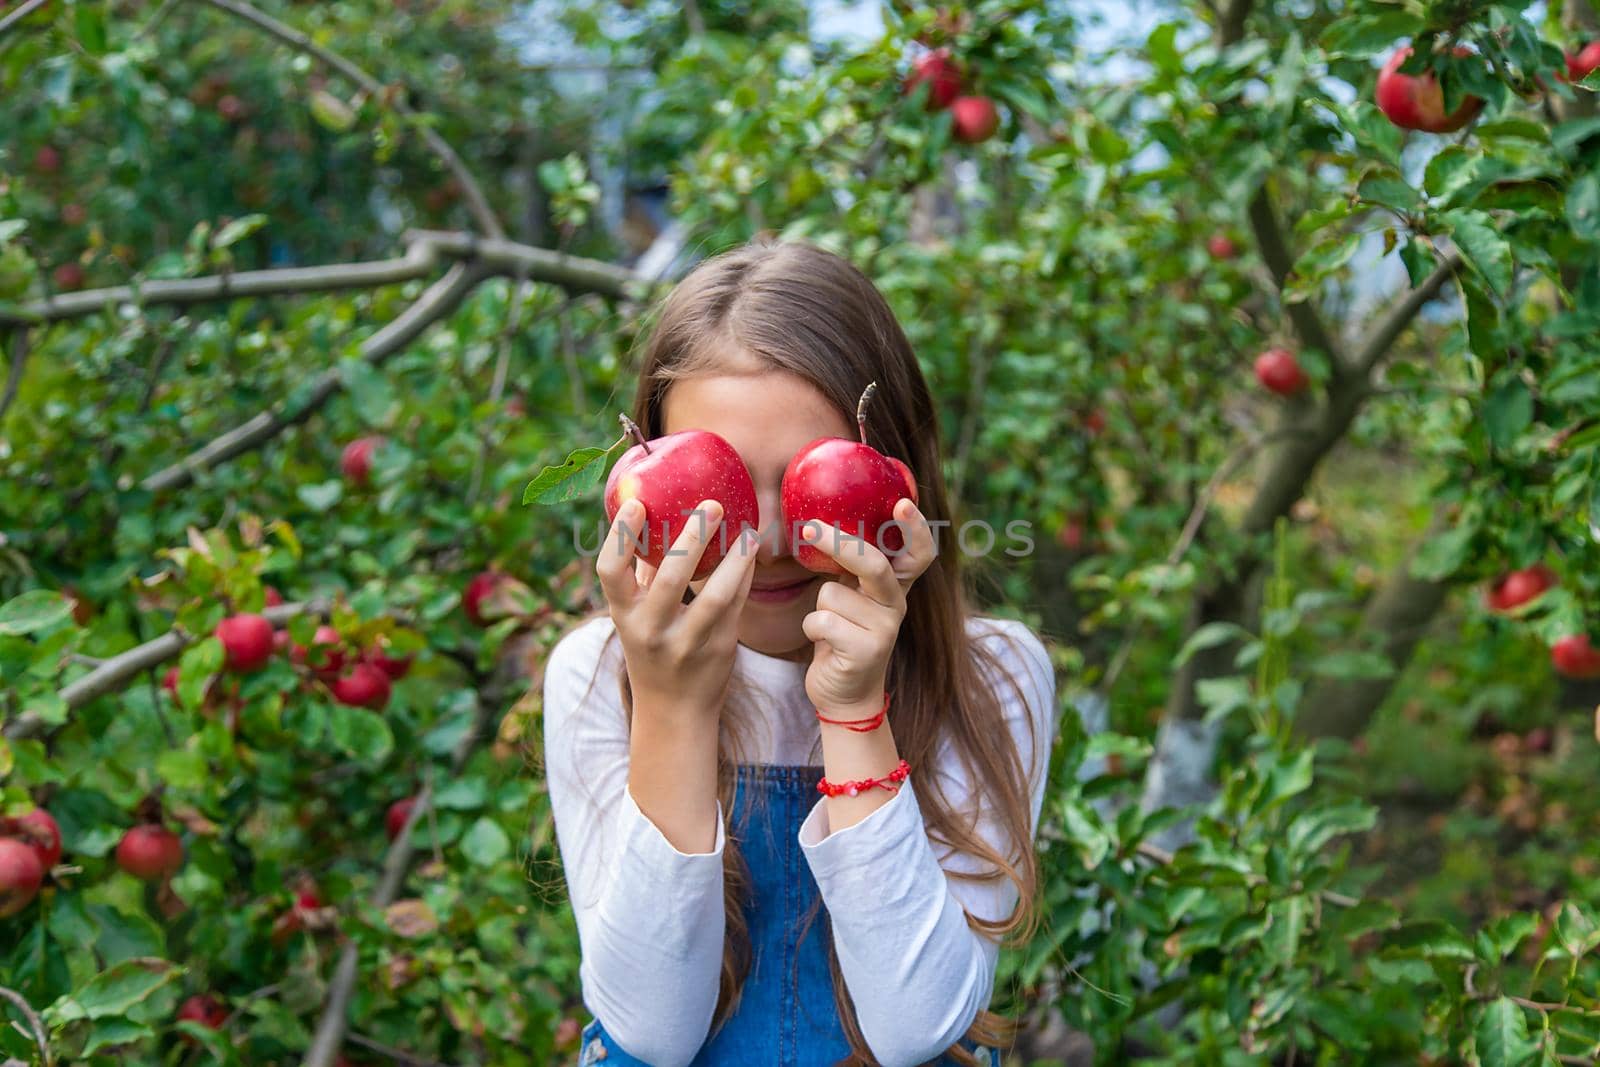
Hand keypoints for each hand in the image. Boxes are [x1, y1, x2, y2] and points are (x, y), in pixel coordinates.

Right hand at [595, 498, 758, 722]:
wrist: (673, 712)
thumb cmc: (652, 648)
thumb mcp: (635, 617)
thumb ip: (640, 575)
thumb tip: (649, 516)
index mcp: (624, 614)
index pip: (610, 571)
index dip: (620, 535)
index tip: (638, 504)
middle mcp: (651, 630)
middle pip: (670, 578)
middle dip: (693, 538)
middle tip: (712, 505)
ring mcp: (686, 642)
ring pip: (715, 596)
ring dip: (735, 559)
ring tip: (748, 531)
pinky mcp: (719, 649)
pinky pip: (736, 606)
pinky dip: (745, 575)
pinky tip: (751, 553)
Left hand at [797, 498, 935, 717]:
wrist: (845, 695)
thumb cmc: (842, 637)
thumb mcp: (852, 598)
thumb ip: (851, 568)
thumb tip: (821, 521)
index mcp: (895, 587)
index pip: (919, 553)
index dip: (916, 528)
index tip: (902, 503)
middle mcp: (897, 604)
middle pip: (873, 564)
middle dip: (839, 543)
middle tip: (810, 527)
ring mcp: (885, 629)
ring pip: (831, 594)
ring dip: (817, 608)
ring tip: (830, 628)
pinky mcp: (867, 651)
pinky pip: (821, 621)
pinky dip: (811, 630)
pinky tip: (825, 645)